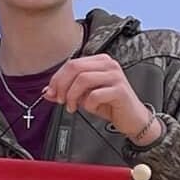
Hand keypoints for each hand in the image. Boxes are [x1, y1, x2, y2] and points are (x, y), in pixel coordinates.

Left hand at [43, 54, 161, 145]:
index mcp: (99, 61)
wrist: (132, 118)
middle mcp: (108, 65)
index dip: (57, 79)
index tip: (52, 92)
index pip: (71, 63)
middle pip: (75, 68)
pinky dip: (87, 104)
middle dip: (62, 86)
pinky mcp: (120, 90)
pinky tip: (91, 108)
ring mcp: (115, 76)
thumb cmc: (109, 104)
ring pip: (83, 79)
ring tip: (72, 107)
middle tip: (61, 100)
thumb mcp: (83, 96)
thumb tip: (48, 92)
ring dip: (72, 96)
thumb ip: (66, 91)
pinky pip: (94, 95)